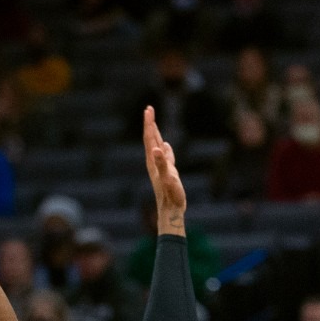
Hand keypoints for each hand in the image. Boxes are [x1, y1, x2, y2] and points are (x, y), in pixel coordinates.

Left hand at [143, 107, 185, 228]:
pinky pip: (165, 156)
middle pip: (150, 139)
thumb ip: (163, 163)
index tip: (149, 109)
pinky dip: (165, 148)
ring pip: (156, 146)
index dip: (149, 123)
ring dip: (155, 134)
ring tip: (153, 123)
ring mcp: (160, 168)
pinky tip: (166, 145)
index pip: (149, 138)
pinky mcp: (167, 173)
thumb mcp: (168, 178)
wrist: (170, 211)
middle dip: (150, 124)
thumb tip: (157, 148)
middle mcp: (155, 162)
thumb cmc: (171, 196)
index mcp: (154, 161)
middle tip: (149, 109)